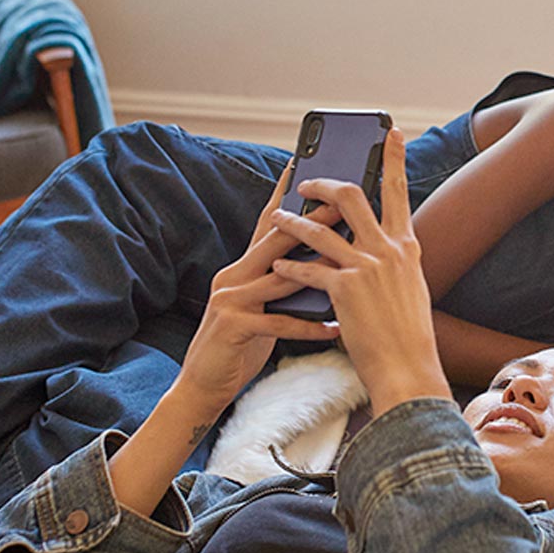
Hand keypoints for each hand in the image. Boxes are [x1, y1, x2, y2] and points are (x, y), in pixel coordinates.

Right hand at [174, 160, 342, 414]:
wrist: (203, 386)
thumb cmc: (242, 344)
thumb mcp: (263, 305)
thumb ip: (285, 281)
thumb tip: (324, 259)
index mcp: (244, 266)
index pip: (269, 224)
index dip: (286, 195)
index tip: (305, 167)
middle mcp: (235, 275)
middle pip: (277, 242)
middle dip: (310, 222)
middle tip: (342, 204)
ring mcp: (232, 299)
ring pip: (281, 279)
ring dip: (317, 271)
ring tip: (349, 261)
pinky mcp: (234, 327)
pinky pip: (280, 324)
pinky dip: (310, 327)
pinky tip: (335, 328)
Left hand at [269, 128, 452, 413]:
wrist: (407, 369)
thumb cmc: (407, 336)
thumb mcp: (409, 290)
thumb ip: (392, 262)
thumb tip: (376, 247)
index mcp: (407, 248)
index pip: (400, 193)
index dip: (394, 160)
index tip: (392, 133)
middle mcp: (388, 250)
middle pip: (354, 196)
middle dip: (326, 183)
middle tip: (308, 182)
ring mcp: (367, 267)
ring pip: (320, 228)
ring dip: (293, 221)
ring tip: (277, 217)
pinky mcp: (344, 288)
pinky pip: (308, 267)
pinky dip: (290, 266)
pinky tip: (278, 268)